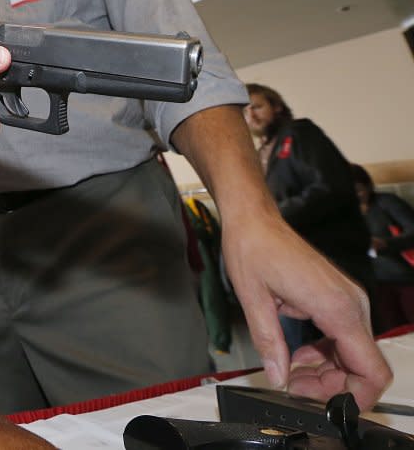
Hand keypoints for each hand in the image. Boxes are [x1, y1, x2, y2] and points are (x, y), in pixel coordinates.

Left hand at [221, 212, 391, 410]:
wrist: (254, 221)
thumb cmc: (254, 249)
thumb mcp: (253, 300)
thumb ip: (270, 343)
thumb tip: (279, 378)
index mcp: (336, 306)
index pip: (372, 368)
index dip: (354, 396)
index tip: (325, 404)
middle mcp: (351, 303)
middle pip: (363, 366)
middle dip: (332, 386)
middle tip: (293, 387)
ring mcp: (347, 300)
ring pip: (354, 355)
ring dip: (326, 372)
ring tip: (290, 372)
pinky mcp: (338, 299)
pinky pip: (342, 339)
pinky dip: (324, 354)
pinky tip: (296, 355)